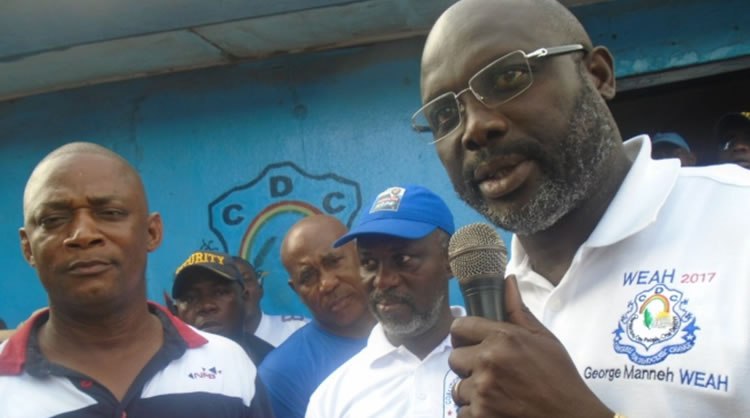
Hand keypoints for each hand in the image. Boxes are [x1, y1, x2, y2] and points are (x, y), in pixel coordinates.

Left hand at [449, 275, 612, 417]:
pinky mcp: (480, 416)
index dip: (464, 336)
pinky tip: (495, 410)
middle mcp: (488, 361)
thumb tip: (507, 281)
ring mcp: (482, 391)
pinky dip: (475, 414)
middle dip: (468, 366)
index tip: (471, 343)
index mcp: (502, 338)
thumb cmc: (560, 378)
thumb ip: (518, 310)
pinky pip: (462, 412)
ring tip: (497, 394)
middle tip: (489, 373)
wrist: (571, 417)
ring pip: (458, 388)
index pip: (459, 327)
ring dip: (472, 392)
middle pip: (454, 358)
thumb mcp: (544, 339)